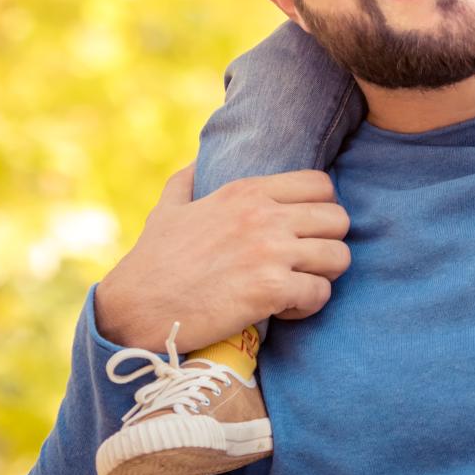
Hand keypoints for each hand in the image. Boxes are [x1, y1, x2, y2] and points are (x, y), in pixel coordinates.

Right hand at [93, 165, 351, 350]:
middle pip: (339, 219)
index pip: (321, 184)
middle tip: (305, 265)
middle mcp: (264, 215)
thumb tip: (194, 162)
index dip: (322, 209)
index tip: (304, 232)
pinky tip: (283, 311)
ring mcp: (270, 251)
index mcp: (246, 191)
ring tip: (296, 289)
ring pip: (339, 257)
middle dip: (328, 244)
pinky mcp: (270, 289)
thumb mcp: (168, 208)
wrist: (135, 307)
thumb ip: (186, 180)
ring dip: (322, 277)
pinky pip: (320, 293)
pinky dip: (308, 306)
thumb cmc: (152, 261)